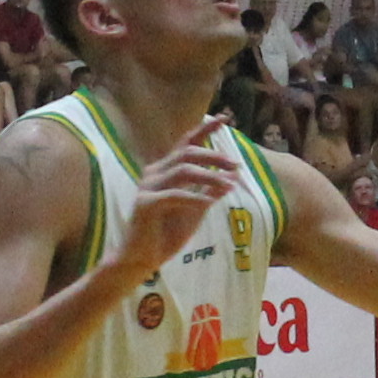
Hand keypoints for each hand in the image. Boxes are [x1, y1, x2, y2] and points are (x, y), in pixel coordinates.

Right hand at [108, 134, 252, 283]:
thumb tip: (230, 178)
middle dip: (214, 156)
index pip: (186, 143)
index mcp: (165, 171)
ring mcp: (148, 187)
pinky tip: (209, 203)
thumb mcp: (195, 210)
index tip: (225, 118)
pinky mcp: (145, 204)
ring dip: (210, 176)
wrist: (141, 259)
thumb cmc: (166, 234)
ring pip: (183, 171)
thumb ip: (209, 192)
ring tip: (230, 185)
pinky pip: (175, 195)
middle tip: (236, 165)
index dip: (205, 129)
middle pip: (187, 153)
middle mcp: (155, 173)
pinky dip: (195, 198)